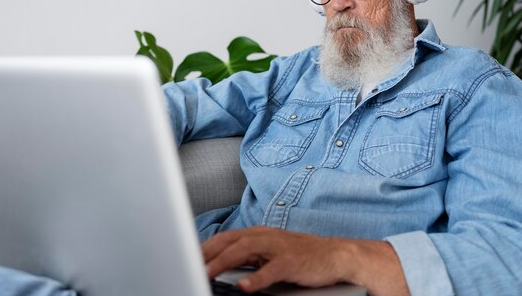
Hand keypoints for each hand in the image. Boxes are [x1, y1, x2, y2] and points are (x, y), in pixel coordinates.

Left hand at [201, 226, 409, 295]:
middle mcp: (266, 236)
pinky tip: (243, 287)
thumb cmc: (300, 256)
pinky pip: (271, 270)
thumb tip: (220, 265)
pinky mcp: (292, 262)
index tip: (185, 256)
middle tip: (187, 264)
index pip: (225, 238)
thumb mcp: (270, 253)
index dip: (204, 247)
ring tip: (206, 274)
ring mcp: (279, 247)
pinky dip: (256, 278)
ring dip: (223, 262)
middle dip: (207, 252)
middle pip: (230, 241)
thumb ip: (248, 257)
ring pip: (245, 250)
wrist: (336, 254)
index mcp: (258, 234)